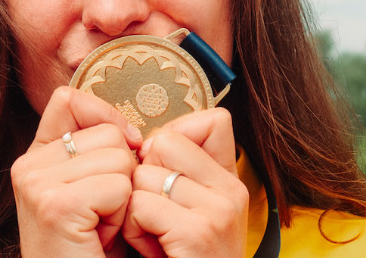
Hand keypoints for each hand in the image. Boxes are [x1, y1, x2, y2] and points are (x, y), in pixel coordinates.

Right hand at [12, 87, 144, 256]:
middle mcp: (28, 165)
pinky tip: (101, 238)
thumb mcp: (96, 192)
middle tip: (103, 215)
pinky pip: (119, 186)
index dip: (107, 119)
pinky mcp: (55, 205)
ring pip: (119, 157)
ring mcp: (36, 183)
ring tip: (101, 228)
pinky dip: (123, 216)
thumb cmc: (94, 251)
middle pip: (108, 132)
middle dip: (123, 173)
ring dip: (125, 197)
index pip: (69, 99)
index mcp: (36, 158)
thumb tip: (134, 130)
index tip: (122, 152)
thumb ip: (100, 152)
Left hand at [123, 108, 247, 257]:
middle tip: (154, 218)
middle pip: (164, 142)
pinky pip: (141, 205)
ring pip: (145, 174)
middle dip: (143, 177)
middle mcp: (232, 190)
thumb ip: (178, 174)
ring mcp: (219, 210)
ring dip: (133, 209)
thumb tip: (144, 141)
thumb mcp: (187, 213)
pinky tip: (150, 249)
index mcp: (231, 180)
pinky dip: (134, 230)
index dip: (168, 146)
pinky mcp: (199, 232)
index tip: (163, 182)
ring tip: (151, 237)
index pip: (208, 121)